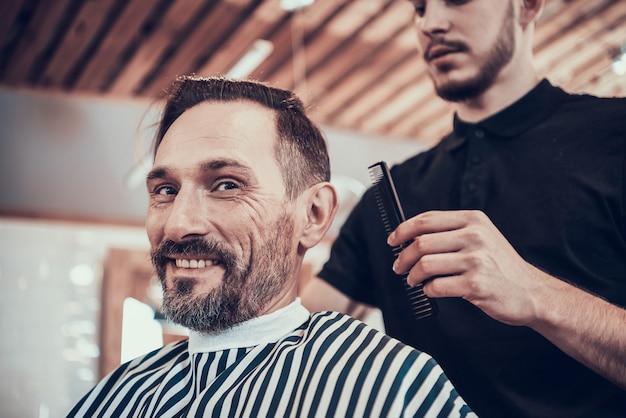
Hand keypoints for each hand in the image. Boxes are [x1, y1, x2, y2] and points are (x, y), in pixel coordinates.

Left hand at [388, 210, 548, 326]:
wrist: (532, 293)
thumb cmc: (500, 266)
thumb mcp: (481, 238)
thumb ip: (450, 233)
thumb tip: (409, 237)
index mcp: (473, 220)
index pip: (426, 219)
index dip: (403, 230)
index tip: (393, 241)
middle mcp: (475, 236)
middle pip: (421, 243)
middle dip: (403, 258)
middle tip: (399, 268)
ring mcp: (476, 260)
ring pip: (425, 264)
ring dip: (413, 276)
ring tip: (413, 281)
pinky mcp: (476, 285)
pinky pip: (436, 286)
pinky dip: (428, 290)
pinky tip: (431, 290)